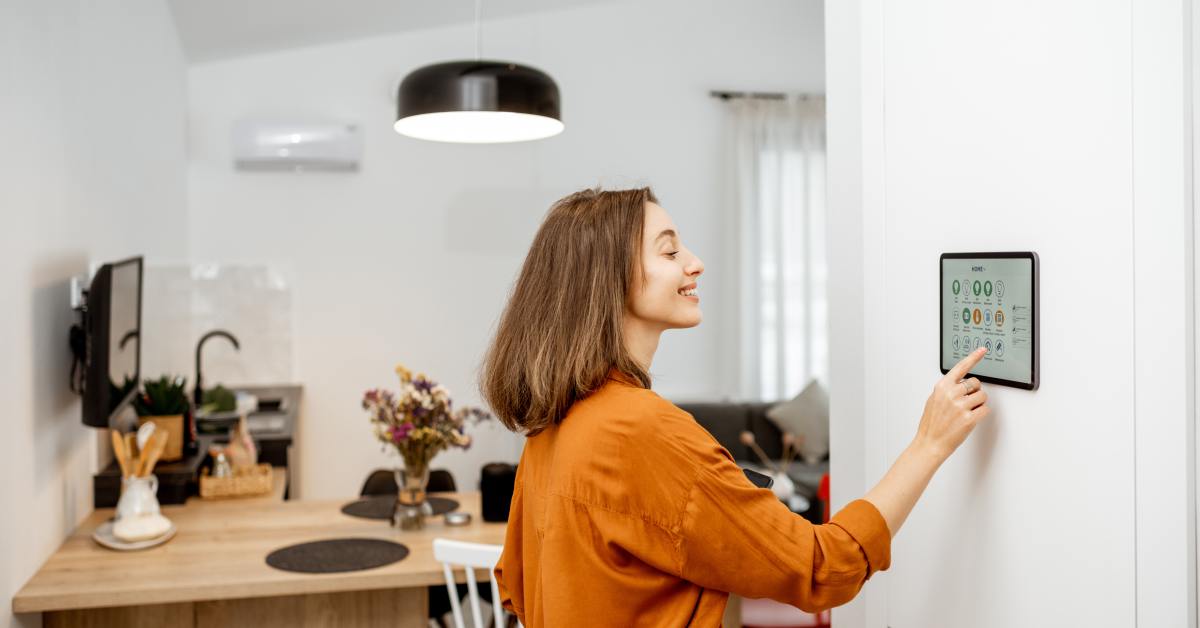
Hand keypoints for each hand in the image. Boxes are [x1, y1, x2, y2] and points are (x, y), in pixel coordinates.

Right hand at [914, 348, 990, 463]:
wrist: (930, 443)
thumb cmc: (931, 423)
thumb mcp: (933, 400)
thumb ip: (946, 389)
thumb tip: (959, 383)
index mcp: (942, 387)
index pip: (961, 367)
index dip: (973, 357)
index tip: (982, 350)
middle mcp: (951, 394)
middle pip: (976, 383)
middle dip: (974, 391)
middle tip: (966, 402)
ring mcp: (960, 406)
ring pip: (983, 396)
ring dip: (978, 403)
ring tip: (966, 411)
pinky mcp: (969, 418)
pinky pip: (985, 409)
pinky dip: (981, 413)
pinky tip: (971, 418)